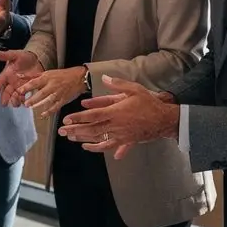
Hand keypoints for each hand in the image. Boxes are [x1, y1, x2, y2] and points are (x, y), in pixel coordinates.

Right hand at [0, 49, 43, 105]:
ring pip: (14, 96)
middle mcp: (11, 82)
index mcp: (6, 74)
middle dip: (4, 98)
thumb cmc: (25, 57)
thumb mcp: (15, 54)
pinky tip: (24, 103)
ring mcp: (19, 86)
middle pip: (5, 92)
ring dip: (14, 100)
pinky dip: (23, 100)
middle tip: (4, 103)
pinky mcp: (27, 89)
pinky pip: (23, 97)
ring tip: (15, 103)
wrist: (37, 59)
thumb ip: (5, 55)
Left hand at [21, 65, 87, 118]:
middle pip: (41, 93)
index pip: (35, 82)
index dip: (27, 87)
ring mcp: (58, 93)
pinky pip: (56, 107)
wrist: (79, 78)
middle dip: (33, 99)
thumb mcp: (47, 73)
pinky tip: (43, 115)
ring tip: (31, 108)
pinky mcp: (63, 100)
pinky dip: (49, 111)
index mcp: (47, 77)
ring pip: (48, 100)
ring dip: (40, 104)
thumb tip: (19, 76)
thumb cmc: (62, 75)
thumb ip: (32, 76)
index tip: (19, 91)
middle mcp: (52, 85)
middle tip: (25, 103)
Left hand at [58, 77, 179, 158]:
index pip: (93, 115)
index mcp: (116, 112)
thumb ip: (117, 84)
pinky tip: (87, 147)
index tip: (67, 119)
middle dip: (75, 130)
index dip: (79, 118)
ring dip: (83, 138)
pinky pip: (108, 146)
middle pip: (92, 129)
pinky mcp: (125, 141)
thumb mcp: (135, 89)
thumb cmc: (149, 103)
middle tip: (62, 131)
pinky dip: (97, 148)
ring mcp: (120, 135)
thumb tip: (104, 78)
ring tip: (70, 138)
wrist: (164, 120)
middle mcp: (116, 125)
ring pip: (98, 139)